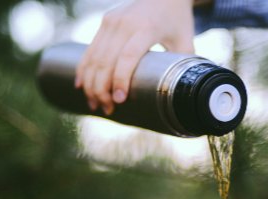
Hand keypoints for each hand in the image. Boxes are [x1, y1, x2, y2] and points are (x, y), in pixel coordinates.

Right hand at [75, 0, 194, 114]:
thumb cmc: (177, 19)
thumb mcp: (185, 40)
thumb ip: (184, 65)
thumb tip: (184, 91)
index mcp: (146, 28)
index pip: (127, 57)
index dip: (120, 80)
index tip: (119, 100)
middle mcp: (125, 23)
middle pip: (106, 61)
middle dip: (102, 89)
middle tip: (107, 110)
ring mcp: (112, 21)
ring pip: (94, 57)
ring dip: (91, 83)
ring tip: (94, 104)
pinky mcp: (105, 22)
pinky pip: (90, 48)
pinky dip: (84, 68)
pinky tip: (82, 86)